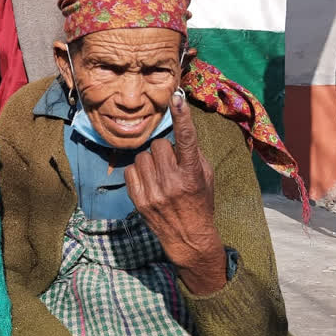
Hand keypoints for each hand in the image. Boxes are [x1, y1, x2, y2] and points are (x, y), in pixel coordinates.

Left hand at [124, 91, 226, 294]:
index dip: (183, 117)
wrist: (188, 237)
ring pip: (142, 156)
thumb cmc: (200, 202)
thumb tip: (178, 131)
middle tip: (170, 162)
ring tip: (160, 174)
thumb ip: (193, 154)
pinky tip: (149, 181)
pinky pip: (130, 169)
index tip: (177, 98)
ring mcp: (153, 192)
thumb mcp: (205, 176)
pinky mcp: (138, 200)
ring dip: (150, 161)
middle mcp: (172, 182)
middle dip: (164, 150)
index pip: (186, 140)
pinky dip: (138, 172)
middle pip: (158, 145)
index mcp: (192, 174)